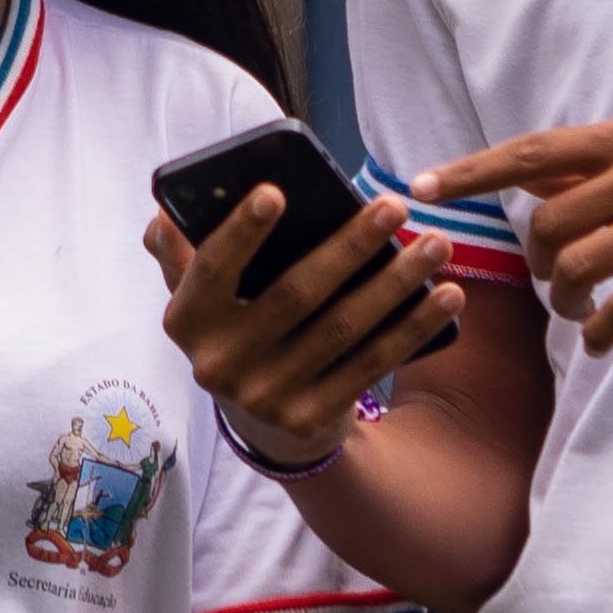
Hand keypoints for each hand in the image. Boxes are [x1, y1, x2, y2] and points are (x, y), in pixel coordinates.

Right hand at [150, 186, 459, 462]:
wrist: (264, 421)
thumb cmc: (239, 325)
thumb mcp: (201, 294)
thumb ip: (182, 251)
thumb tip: (166, 212)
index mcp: (186, 321)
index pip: (212, 269)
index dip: (241, 231)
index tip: (279, 191)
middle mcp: (218, 365)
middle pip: (295, 295)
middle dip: (350, 246)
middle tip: (394, 205)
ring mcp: (265, 398)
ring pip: (343, 329)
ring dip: (396, 282)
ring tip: (436, 243)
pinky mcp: (310, 418)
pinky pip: (371, 365)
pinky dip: (414, 328)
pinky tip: (446, 295)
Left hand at [431, 121, 612, 353]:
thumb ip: (609, 169)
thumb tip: (537, 181)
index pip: (533, 151)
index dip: (471, 171)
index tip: (420, 188)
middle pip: (545, 223)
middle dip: (537, 265)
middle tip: (557, 289)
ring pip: (576, 266)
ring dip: (566, 303)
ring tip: (582, 315)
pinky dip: (603, 330)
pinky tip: (605, 339)